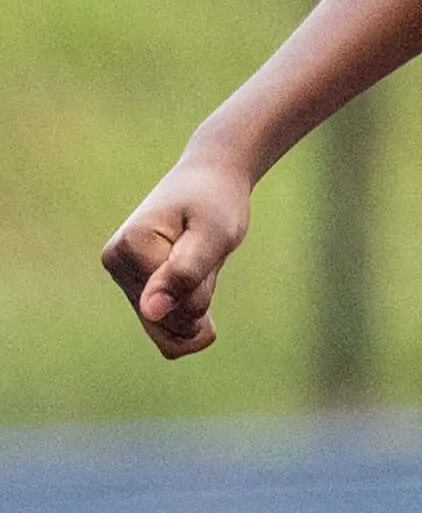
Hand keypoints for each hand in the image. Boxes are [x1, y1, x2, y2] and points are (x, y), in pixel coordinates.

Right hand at [101, 152, 252, 358]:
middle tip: (205, 259)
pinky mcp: (133, 285)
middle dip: (199, 303)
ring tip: (201, 270)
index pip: (178, 306)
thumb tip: (150, 312)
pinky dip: (186, 322)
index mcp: (130, 247)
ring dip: (194, 310)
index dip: (204, 288)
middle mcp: (116, 262)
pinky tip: (198, 288)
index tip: (203, 246)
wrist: (207, 183)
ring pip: (165, 329)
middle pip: (168, 323)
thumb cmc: (215, 205)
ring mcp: (122, 276)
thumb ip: (184, 274)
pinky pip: (160, 328)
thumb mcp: (213, 237)